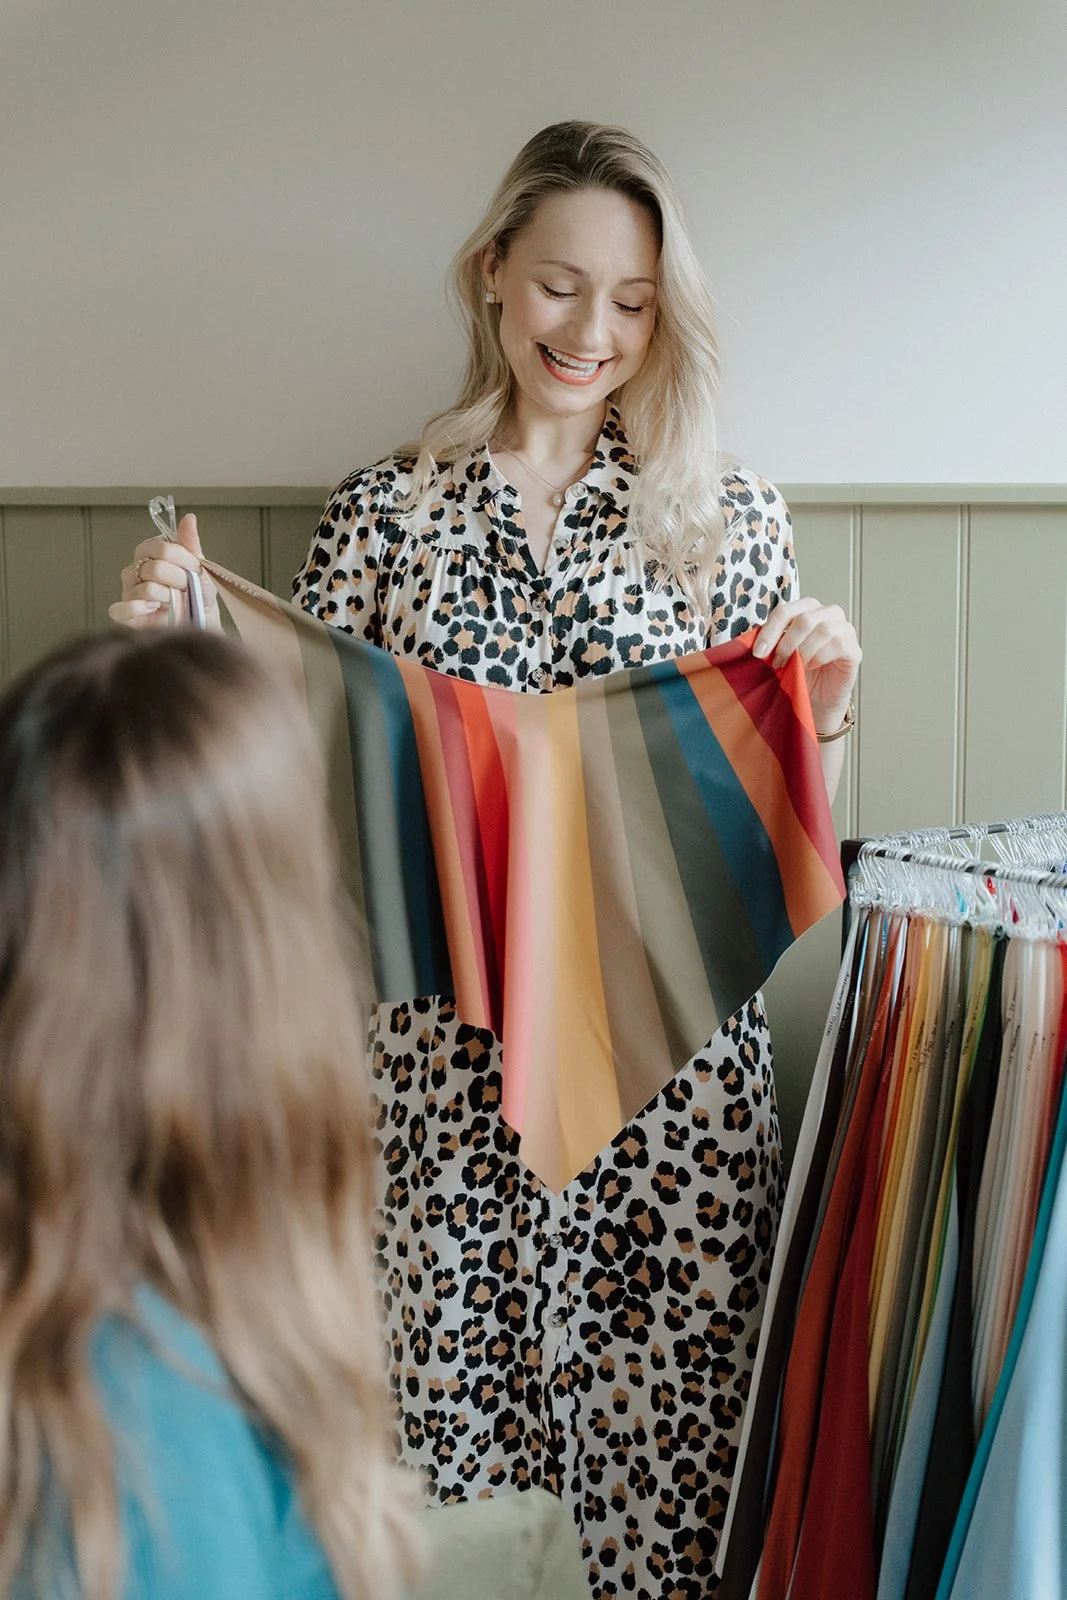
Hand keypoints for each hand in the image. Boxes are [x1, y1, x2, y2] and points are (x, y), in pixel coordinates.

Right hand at [109, 513, 220, 630]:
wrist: (200, 620)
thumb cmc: (197, 593)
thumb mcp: (200, 567)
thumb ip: (190, 543)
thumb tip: (189, 519)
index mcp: (150, 554)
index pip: (162, 548)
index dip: (183, 560)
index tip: (194, 569)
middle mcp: (135, 571)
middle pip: (155, 568)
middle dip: (179, 581)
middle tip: (187, 588)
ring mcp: (128, 591)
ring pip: (146, 589)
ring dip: (169, 598)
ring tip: (176, 602)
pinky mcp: (125, 614)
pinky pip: (121, 609)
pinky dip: (138, 610)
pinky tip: (154, 609)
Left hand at [752, 596, 860, 734]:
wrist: (815, 697)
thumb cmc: (797, 671)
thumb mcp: (778, 653)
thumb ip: (770, 641)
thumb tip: (750, 641)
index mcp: (807, 609)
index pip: (787, 610)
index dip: (770, 629)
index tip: (758, 652)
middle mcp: (829, 614)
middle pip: (805, 617)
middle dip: (786, 642)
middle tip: (776, 662)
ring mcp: (845, 630)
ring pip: (824, 629)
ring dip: (803, 650)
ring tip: (794, 666)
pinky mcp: (854, 650)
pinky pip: (838, 645)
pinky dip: (820, 657)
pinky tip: (811, 666)